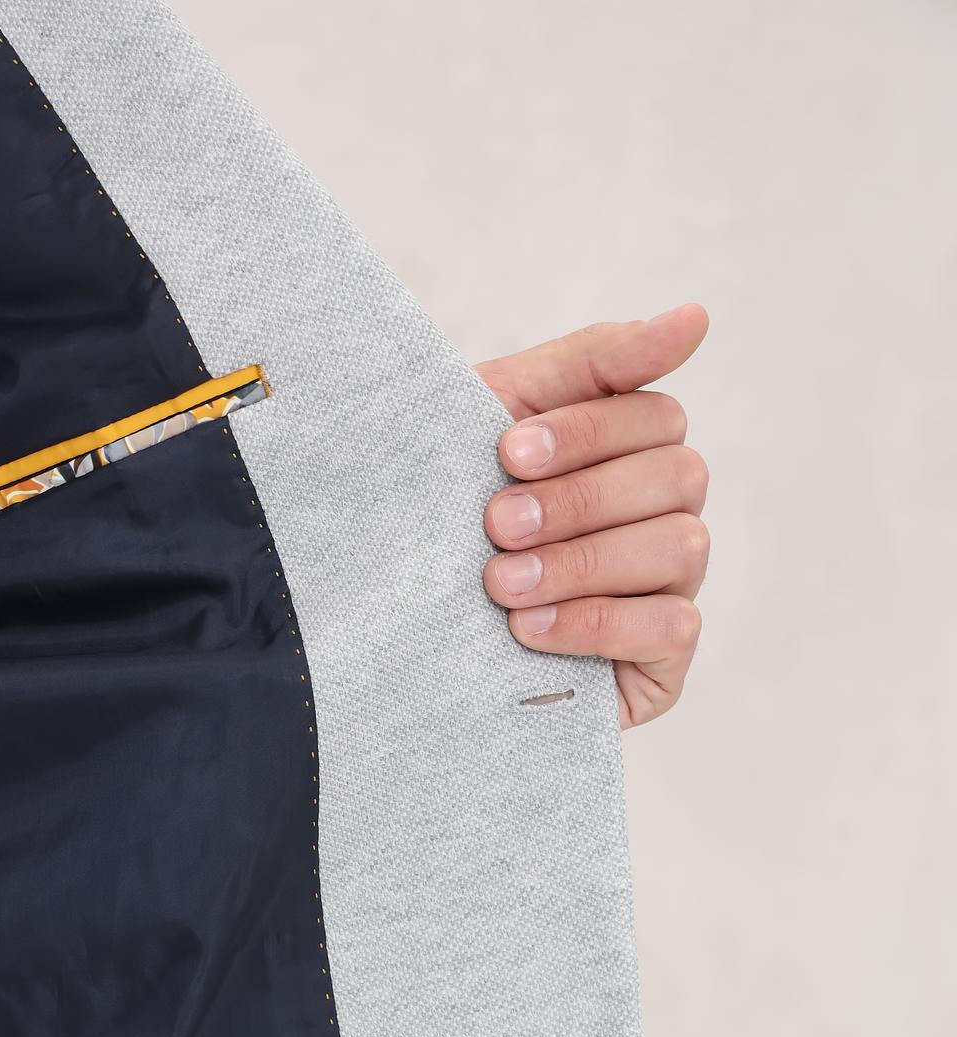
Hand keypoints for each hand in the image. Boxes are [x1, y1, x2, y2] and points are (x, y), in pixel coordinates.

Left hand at [475, 304, 709, 726]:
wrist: (397, 631)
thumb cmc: (447, 514)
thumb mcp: (494, 419)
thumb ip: (591, 362)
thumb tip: (697, 318)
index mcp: (630, 448)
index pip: (651, 413)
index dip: (585, 430)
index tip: (507, 452)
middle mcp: (664, 512)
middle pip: (678, 475)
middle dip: (579, 498)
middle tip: (495, 524)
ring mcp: (672, 586)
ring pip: (681, 546)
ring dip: (583, 562)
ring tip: (501, 583)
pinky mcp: (664, 660)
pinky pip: (673, 628)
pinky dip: (597, 622)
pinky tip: (528, 630)